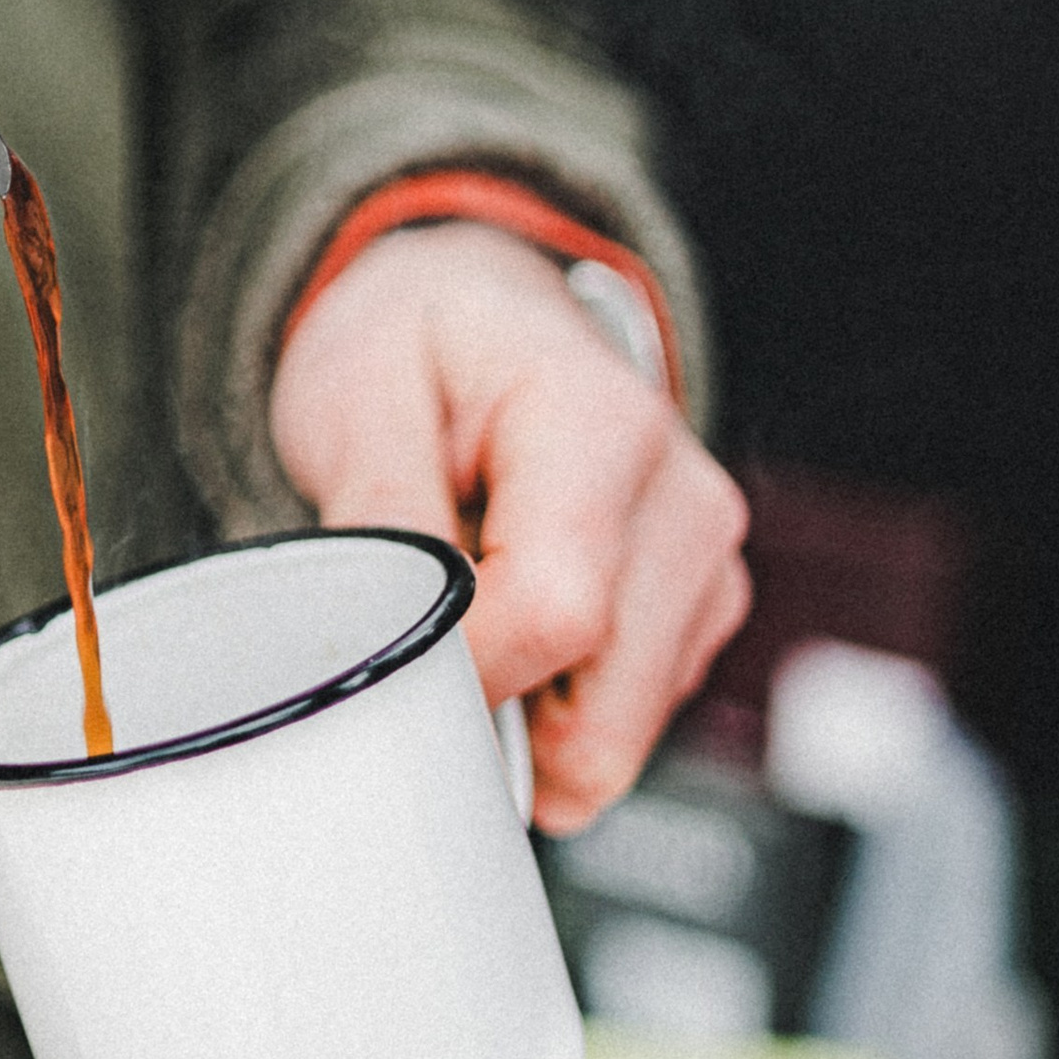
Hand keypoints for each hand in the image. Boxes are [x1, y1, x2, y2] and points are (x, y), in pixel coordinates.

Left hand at [269, 221, 750, 830]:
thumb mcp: (356, 398)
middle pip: (602, 716)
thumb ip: (380, 524)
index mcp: (602, 422)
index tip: (386, 649)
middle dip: (488, 708)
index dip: (458, 667)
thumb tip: (388, 651)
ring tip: (471, 598)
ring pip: (612, 742)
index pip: (556, 616)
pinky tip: (513, 614)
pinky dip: (549, 701)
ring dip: (519, 708)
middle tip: (420, 624)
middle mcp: (682, 499)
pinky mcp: (698, 613)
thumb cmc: (419, 349)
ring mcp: (703, 563)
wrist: (472, 317)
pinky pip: (618, 727)